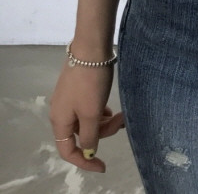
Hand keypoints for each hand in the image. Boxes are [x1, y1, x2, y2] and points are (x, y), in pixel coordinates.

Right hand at [49, 55, 124, 173]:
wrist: (90, 47)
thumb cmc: (90, 82)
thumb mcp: (91, 112)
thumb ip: (89, 135)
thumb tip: (88, 151)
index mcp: (60, 121)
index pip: (68, 151)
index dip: (85, 162)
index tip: (104, 166)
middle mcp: (61, 111)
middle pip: (81, 134)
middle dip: (103, 132)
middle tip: (122, 121)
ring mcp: (69, 98)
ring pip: (87, 121)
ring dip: (104, 121)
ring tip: (121, 114)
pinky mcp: (78, 88)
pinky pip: (88, 108)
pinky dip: (100, 111)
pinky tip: (110, 107)